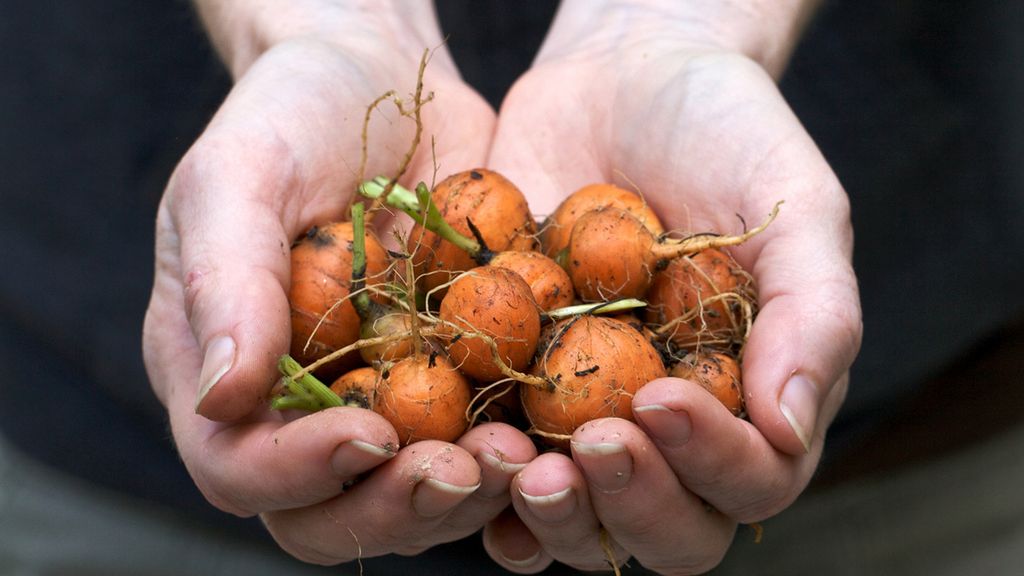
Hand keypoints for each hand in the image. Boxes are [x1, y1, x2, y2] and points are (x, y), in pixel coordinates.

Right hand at [141, 2, 536, 562]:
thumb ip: (228, 282)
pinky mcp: (452, 379)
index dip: (300, 471)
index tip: (371, 431)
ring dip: (468, 493)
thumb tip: (222, 398)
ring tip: (521, 452)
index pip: (239, 468)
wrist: (378, 78)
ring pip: (412, 499)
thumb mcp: (238, 177)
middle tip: (465, 468)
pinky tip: (557, 433)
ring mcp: (380, 398)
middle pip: (330, 513)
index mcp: (224, 371)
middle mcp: (298, 406)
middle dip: (397, 504)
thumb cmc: (288, 117)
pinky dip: (518, 454)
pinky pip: (479, 444)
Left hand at [485, 1, 860, 572]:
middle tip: (590, 445)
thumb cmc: (728, 137)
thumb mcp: (795, 207)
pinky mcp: (514, 390)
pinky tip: (452, 453)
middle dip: (629, 502)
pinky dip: (476, 479)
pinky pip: (495, 467)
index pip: (751, 479)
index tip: (660, 399)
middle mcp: (673, 430)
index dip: (711, 463)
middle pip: (668, 529)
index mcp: (754, 400)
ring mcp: (589, 416)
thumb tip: (788, 431)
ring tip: (513, 460)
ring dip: (548, 514)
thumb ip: (815, 314)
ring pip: (578, 520)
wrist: (625, 80)